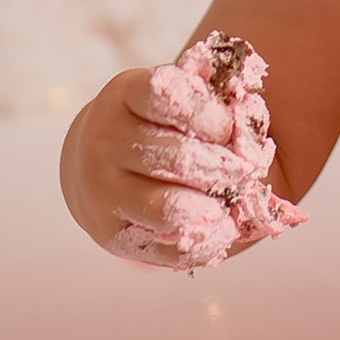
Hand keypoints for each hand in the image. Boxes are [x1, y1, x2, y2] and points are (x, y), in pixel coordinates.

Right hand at [60, 40, 303, 269]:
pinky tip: (219, 230)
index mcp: (126, 93)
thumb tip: (250, 108)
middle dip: (224, 168)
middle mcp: (105, 139)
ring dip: (213, 209)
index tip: (228, 129)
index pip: (170, 98)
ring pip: (168, 207)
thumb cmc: (152, 122)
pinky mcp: (109, 233)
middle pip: (178, 158)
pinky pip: (164, 247)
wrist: (89, 163)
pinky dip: (201, 243)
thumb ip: (213, 92)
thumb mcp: (176, 92)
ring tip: (233, 202)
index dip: (211, 116)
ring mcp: (101, 189)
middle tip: (247, 172)